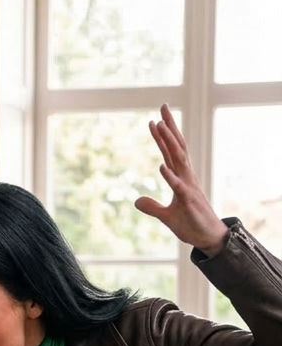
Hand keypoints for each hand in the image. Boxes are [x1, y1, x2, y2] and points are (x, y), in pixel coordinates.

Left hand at [134, 105, 228, 255]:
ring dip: (168, 143)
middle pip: (177, 147)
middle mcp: (186, 177)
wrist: (208, 238)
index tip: (154, 119)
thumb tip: (137, 201)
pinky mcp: (188, 200)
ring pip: (178, 160)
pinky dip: (169, 176)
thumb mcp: (166, 216)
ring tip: (159, 126)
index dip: (163, 136)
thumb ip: (152, 207)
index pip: (170, 152)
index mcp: (181, 177)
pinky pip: (177, 187)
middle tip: (162, 107)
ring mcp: (188, 187)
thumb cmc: (191, 224)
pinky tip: (160, 165)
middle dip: (169, 127)